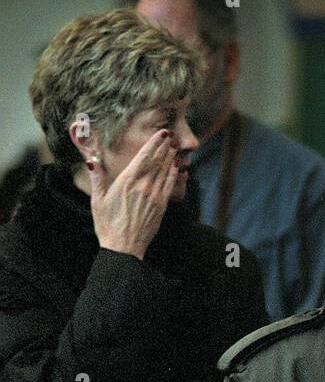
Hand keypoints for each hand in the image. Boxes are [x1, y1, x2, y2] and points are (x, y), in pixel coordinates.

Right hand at [88, 129, 180, 259]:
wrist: (124, 248)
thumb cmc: (108, 225)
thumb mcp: (98, 200)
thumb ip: (98, 178)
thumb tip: (91, 160)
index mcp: (126, 181)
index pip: (144, 156)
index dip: (154, 143)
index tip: (161, 133)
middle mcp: (143, 186)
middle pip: (157, 161)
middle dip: (164, 146)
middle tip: (170, 135)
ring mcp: (154, 197)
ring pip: (165, 172)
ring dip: (171, 158)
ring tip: (174, 147)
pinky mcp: (161, 207)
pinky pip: (170, 186)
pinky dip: (174, 175)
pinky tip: (177, 167)